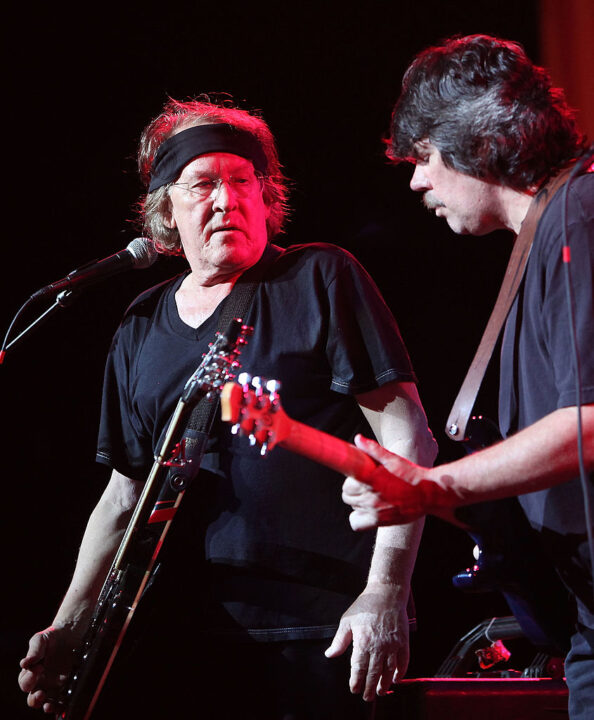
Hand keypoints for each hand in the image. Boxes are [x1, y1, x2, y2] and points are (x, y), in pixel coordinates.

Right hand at [18, 624, 80, 713]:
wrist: (71, 633)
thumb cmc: (52, 637)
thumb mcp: (40, 640)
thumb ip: (34, 651)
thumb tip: (25, 663)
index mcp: (31, 673)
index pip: (25, 682)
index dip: (29, 678)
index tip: (39, 668)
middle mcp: (41, 682)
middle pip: (33, 698)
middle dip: (35, 699)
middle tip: (41, 693)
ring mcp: (54, 686)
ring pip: (47, 702)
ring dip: (47, 706)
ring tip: (49, 705)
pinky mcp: (67, 686)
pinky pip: (63, 699)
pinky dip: (61, 704)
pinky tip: (63, 703)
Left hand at [325, 584, 409, 700]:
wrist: (386, 593)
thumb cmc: (365, 606)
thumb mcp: (347, 620)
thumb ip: (339, 641)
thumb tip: (329, 654)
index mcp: (363, 641)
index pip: (359, 668)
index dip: (356, 681)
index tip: (354, 689)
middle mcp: (379, 646)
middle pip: (374, 673)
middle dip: (369, 688)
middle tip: (367, 697)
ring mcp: (393, 644)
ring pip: (389, 671)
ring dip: (385, 684)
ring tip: (380, 692)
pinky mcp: (403, 641)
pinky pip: (404, 661)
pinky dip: (401, 672)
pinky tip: (397, 678)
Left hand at [344, 435, 455, 529]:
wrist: (429, 493)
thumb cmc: (411, 474)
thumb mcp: (393, 459)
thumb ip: (373, 449)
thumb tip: (357, 438)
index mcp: (371, 480)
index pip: (347, 485)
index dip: (350, 480)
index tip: (357, 477)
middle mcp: (371, 497)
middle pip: (347, 496)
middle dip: (352, 489)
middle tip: (363, 485)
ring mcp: (374, 511)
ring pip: (352, 507)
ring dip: (357, 501)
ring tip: (369, 496)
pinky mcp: (380, 522)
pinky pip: (356, 524)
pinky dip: (358, 517)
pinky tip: (367, 510)